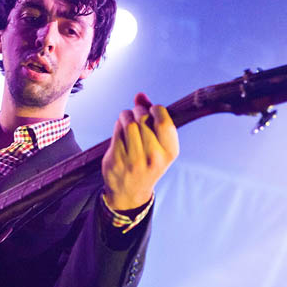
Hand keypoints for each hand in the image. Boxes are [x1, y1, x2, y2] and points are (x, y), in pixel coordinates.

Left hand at [102, 92, 178, 209]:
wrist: (130, 192)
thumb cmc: (147, 162)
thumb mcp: (158, 145)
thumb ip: (152, 118)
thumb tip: (140, 95)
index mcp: (169, 152)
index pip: (164, 122)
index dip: (156, 109)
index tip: (151, 110)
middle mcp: (153, 157)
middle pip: (144, 120)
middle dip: (138, 111)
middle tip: (136, 113)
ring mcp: (134, 160)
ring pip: (129, 123)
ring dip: (126, 115)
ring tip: (127, 118)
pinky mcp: (117, 160)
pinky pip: (117, 132)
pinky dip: (118, 125)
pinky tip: (120, 129)